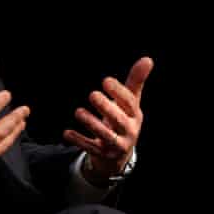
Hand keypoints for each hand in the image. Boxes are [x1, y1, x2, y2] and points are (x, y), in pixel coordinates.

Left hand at [63, 57, 153, 183]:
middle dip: (106, 108)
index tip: (106, 81)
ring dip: (91, 124)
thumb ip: (135, 81)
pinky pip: (91, 148)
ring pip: (105, 136)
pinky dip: (79, 141)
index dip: (119, 92)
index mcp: (135, 115)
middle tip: (92, 95)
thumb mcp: (130, 102)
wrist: (119, 155)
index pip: (129, 103)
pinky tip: (66, 133)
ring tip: (78, 112)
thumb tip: (147, 59)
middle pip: (119, 120)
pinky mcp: (103, 155)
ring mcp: (116, 144)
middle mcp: (128, 131)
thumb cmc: (123, 120)